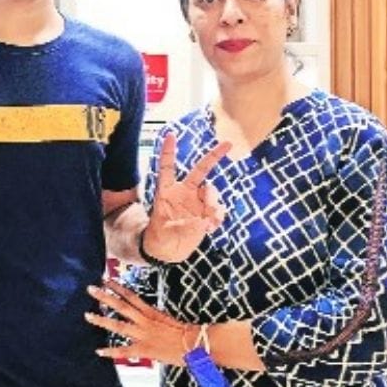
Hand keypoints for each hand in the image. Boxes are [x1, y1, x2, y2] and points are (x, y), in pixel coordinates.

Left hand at [85, 280, 191, 365]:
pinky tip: (99, 351)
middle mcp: (143, 320)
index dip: (117, 287)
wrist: (194, 344)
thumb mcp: (166, 318)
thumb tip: (143, 313)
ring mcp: (142, 334)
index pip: (130, 296)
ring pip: (118, 325)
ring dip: (101, 320)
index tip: (106, 280)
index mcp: (150, 311)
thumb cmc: (184, 331)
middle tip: (90, 289)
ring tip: (87, 315)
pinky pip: (124, 351)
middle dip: (104, 297)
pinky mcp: (143, 349)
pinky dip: (111, 352)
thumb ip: (152, 315)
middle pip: (120, 306)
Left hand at [141, 134, 230, 261]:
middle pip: (200, 170)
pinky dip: (217, 217)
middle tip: (227, 144)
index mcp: (167, 192)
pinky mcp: (206, 214)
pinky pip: (218, 210)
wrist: (168, 252)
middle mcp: (184, 193)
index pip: (167, 167)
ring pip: (213, 193)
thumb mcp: (163, 229)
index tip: (170, 134)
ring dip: (214, 204)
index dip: (169, 151)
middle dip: (213, 156)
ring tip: (207, 220)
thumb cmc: (159, 237)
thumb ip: (183, 219)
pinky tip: (210, 228)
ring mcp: (197, 202)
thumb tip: (203, 213)